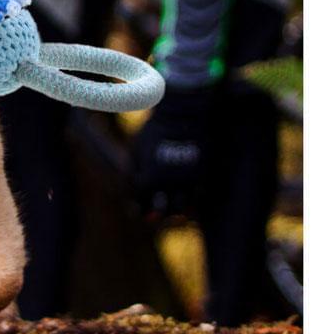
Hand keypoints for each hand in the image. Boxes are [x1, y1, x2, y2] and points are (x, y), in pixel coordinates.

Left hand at [132, 85, 215, 216]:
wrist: (184, 116)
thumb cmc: (156, 130)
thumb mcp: (137, 147)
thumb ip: (133, 168)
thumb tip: (132, 183)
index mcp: (149, 177)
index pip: (141, 200)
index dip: (138, 206)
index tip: (137, 210)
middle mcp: (168, 184)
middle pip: (161, 210)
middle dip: (155, 215)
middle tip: (152, 218)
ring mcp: (186, 181)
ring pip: (182, 208)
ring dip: (175, 213)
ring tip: (172, 215)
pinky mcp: (201, 175)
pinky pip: (197, 197)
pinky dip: (192, 204)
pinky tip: (187, 207)